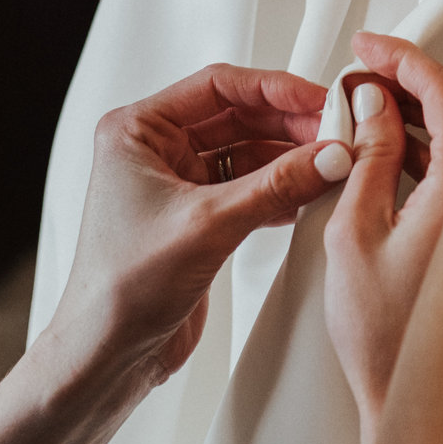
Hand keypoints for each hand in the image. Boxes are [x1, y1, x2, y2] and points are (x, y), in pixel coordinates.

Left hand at [42, 65, 349, 389]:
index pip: (218, 85)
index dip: (275, 88)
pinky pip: (250, 186)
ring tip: (331, 163)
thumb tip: (328, 156)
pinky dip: (281, 188)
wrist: (105, 358)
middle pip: (239, 115)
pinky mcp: (198, 217)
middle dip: (289, 125)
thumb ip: (275, 187)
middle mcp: (154, 152)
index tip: (320, 99)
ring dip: (290, 158)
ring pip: (248, 152)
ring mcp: (177, 185)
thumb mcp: (208, 226)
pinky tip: (310, 194)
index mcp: (136, 132)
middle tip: (336, 134)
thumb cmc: (120, 291)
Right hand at [323, 33, 442, 443]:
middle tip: (363, 73)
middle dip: (413, 77)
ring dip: (423, 111)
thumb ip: (367, 156)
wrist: (417, 400)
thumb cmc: (386, 336)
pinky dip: (433, 145)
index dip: (401, 57)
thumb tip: (372, 103)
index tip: (365, 47)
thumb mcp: (354, 233)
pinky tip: (393, 150)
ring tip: (367, 109)